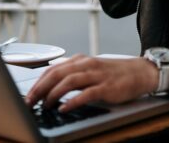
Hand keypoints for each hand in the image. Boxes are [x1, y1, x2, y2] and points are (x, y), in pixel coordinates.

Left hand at [24, 55, 158, 111]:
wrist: (139, 72)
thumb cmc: (112, 73)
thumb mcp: (90, 69)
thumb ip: (73, 75)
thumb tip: (51, 87)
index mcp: (79, 60)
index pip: (53, 69)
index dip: (38, 82)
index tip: (28, 94)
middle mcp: (86, 65)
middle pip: (57, 74)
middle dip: (40, 88)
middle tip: (30, 101)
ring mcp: (96, 75)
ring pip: (69, 81)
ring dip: (53, 94)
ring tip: (44, 105)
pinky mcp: (106, 87)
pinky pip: (86, 94)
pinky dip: (73, 101)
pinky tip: (64, 108)